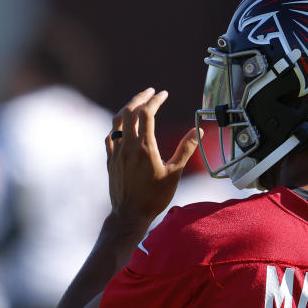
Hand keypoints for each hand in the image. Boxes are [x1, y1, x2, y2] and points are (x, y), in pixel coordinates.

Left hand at [104, 88, 200, 227]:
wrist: (130, 215)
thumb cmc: (154, 197)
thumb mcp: (174, 173)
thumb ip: (186, 150)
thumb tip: (198, 131)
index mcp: (145, 148)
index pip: (147, 113)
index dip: (155, 100)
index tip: (163, 94)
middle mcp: (128, 147)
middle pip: (129, 112)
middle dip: (140, 98)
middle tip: (151, 92)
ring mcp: (116, 153)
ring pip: (117, 122)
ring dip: (127, 109)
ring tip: (136, 104)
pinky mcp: (110, 160)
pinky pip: (110, 136)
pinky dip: (117, 126)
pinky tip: (122, 127)